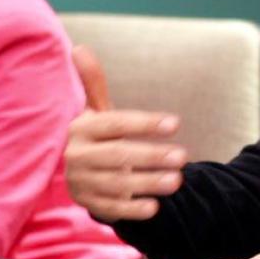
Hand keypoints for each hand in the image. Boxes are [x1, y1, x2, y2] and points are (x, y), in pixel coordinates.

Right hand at [64, 45, 186, 220]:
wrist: (77, 171)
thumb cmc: (96, 135)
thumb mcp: (94, 111)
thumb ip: (93, 83)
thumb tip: (79, 49)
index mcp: (81, 128)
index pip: (115, 124)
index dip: (145, 123)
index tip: (175, 123)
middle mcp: (77, 155)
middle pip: (118, 155)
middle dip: (151, 156)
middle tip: (183, 157)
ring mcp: (81, 181)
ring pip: (117, 184)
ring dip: (149, 183)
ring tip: (178, 180)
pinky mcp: (87, 203)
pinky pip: (111, 208)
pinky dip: (133, 210)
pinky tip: (156, 207)